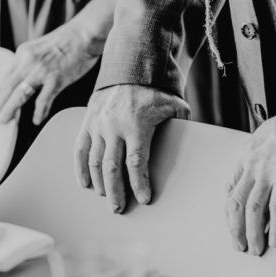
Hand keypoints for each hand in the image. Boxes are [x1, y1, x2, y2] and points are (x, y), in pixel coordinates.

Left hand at [0, 24, 102, 125]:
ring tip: (5, 121)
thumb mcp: (40, 47)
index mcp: (23, 53)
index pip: (7, 77)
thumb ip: (30, 61)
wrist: (84, 34)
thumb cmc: (67, 40)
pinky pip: (43, 100)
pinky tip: (36, 120)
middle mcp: (28, 62)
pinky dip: (38, 112)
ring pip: (20, 95)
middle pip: (8, 88)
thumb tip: (25, 79)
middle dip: (0, 105)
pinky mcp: (55, 79)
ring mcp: (41, 71)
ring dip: (10, 110)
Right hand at [75, 85, 189, 212]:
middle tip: (120, 209)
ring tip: (107, 198)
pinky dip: (81, 169)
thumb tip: (196, 146)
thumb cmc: (155, 90)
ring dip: (100, 184)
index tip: (144, 199)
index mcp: (137, 124)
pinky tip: (86, 184)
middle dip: (116, 191)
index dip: (139, 183)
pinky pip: (80, 149)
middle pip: (112, 167)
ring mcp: (98, 125)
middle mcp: (114, 126)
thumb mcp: (174, 105)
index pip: (136, 161)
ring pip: (95, 161)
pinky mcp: (87, 122)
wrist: (128, 67)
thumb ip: (181, 126)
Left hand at [226, 118, 275, 255]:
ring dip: (253, 233)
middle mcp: (252, 165)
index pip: (230, 187)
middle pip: (236, 204)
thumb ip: (264, 147)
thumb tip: (266, 155)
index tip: (230, 223)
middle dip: (235, 228)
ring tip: (255, 250)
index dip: (229, 210)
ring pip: (252, 211)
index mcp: (246, 154)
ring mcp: (267, 172)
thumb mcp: (269, 131)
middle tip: (239, 245)